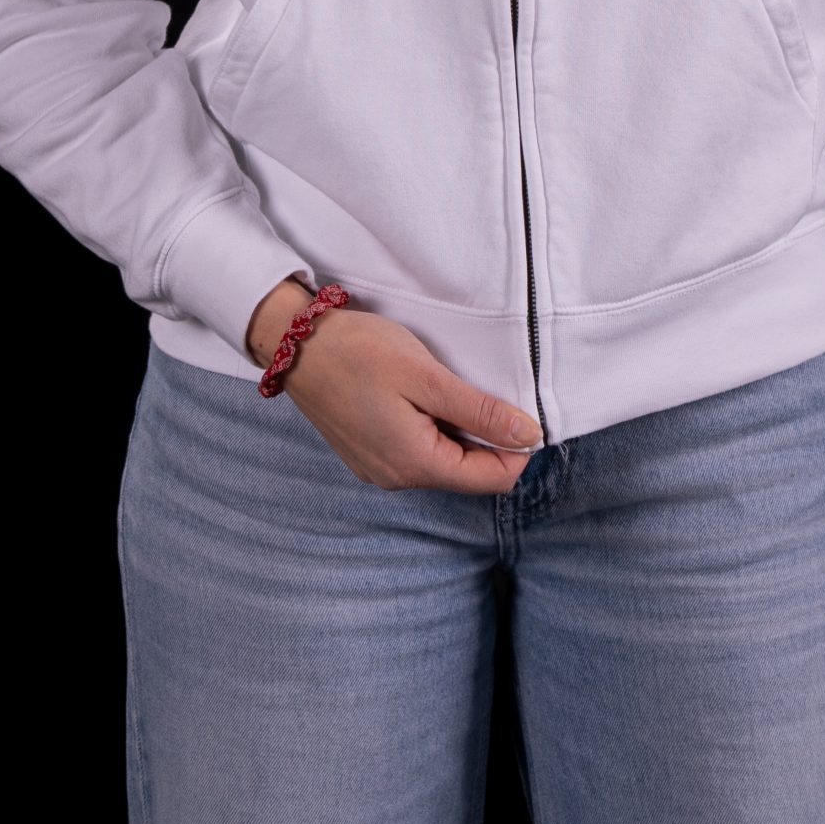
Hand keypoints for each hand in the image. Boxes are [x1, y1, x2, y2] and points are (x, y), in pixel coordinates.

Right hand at [277, 305, 543, 494]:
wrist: (296, 344)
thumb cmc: (359, 352)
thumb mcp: (427, 376)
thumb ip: (479, 411)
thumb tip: (529, 436)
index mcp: (416, 464)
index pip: (493, 479)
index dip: (517, 446)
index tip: (518, 406)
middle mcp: (398, 478)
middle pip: (469, 473)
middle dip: (487, 437)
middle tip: (478, 387)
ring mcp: (380, 469)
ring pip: (444, 461)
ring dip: (459, 430)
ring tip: (445, 387)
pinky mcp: (369, 455)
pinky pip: (418, 453)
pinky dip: (433, 428)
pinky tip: (420, 395)